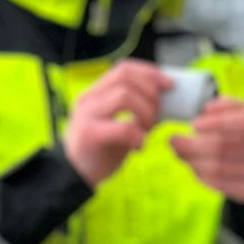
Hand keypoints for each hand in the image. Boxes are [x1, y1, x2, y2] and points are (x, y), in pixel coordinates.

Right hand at [64, 60, 169, 186]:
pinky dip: (139, 136)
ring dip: (146, 112)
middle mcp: (89, 99)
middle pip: (126, 78)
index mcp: (96, 92)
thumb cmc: (101, 149)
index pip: (124, 68)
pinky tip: (139, 146)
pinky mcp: (90, 135)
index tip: (169, 85)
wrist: (74, 175)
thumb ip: (133, 107)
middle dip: (151, 93)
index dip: (150, 73)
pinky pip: (124, 127)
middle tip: (157, 114)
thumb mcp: (116, 122)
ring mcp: (87, 115)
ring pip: (124, 96)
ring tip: (147, 130)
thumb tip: (165, 99)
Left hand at [170, 98, 243, 202]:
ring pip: (219, 168)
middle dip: (194, 145)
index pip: (243, 123)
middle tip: (175, 141)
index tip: (193, 124)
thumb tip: (205, 110)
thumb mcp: (240, 115)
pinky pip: (221, 185)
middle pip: (225, 148)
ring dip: (194, 161)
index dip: (217, 123)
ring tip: (184, 153)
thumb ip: (224, 108)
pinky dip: (202, 176)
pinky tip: (196, 168)